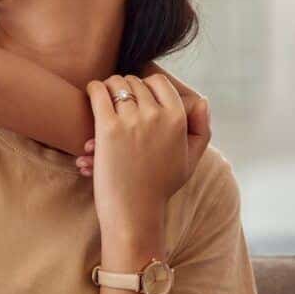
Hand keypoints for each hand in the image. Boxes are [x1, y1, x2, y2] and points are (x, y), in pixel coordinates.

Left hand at [83, 70, 210, 234]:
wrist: (134, 211)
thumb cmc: (159, 186)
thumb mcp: (190, 159)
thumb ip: (201, 128)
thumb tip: (202, 99)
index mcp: (178, 120)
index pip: (159, 82)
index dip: (146, 85)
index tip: (137, 94)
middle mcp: (157, 116)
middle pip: (135, 82)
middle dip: (125, 87)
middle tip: (117, 97)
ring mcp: (132, 120)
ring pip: (116, 84)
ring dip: (108, 87)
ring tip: (103, 96)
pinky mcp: (108, 127)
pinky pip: (99, 92)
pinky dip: (94, 89)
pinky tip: (92, 94)